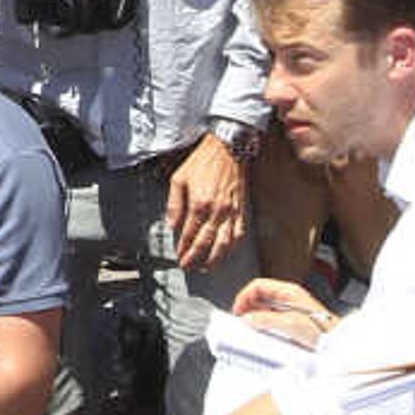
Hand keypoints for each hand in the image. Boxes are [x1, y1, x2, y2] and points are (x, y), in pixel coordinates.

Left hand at [165, 133, 248, 271]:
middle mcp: (217, 211)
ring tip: (207, 267)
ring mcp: (232, 211)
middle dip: (196, 258)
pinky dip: (233, 246)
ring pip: (225, 243)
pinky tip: (227, 251)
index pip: (189, 234)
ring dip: (215, 258)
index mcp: (199, 204)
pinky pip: (240, 233)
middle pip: (206, 243)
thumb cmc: (202, 161)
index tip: (179, 256)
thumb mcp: (179, 178)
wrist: (228, 147)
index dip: (183, 248)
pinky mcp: (242, 209)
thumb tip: (172, 224)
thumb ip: (174, 204)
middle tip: (189, 267)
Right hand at [229, 280, 336, 348]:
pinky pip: (271, 319)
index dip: (245, 296)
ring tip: (249, 328)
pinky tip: (261, 333)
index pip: (258, 286)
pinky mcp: (292, 322)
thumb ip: (267, 320)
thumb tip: (248, 318)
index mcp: (289, 292)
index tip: (238, 311)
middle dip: (247, 306)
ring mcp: (291, 310)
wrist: (338, 347)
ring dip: (254, 316)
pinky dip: (262, 324)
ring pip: (264, 308)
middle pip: (259, 296)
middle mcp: (290, 298)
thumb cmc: (323, 333)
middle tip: (241, 320)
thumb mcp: (291, 323)